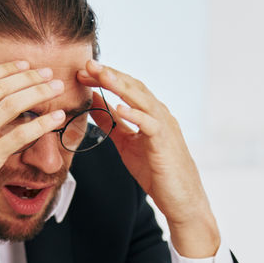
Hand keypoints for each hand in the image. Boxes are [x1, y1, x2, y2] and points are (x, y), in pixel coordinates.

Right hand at [0, 61, 66, 262]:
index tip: (24, 66)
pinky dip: (42, 123)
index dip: (6, 69)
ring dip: (39, 92)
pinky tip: (56, 118)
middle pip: (1, 87)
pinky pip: (21, 134)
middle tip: (47, 73)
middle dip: (29, 77)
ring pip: (13, 104)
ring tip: (57, 88)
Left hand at [77, 60, 219, 257]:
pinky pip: (150, 124)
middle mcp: (159, 114)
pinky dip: (135, 114)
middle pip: (133, 87)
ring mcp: (164, 126)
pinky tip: (119, 107)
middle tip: (88, 64)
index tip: (82, 72)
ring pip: (142, 100)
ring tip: (102, 75)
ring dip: (120, 86)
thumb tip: (93, 104)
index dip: (105, 78)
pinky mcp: (165, 143)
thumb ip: (111, 124)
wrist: (181, 198)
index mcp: (149, 113)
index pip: (125, 89)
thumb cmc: (156, 172)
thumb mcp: (126, 144)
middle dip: (110, 75)